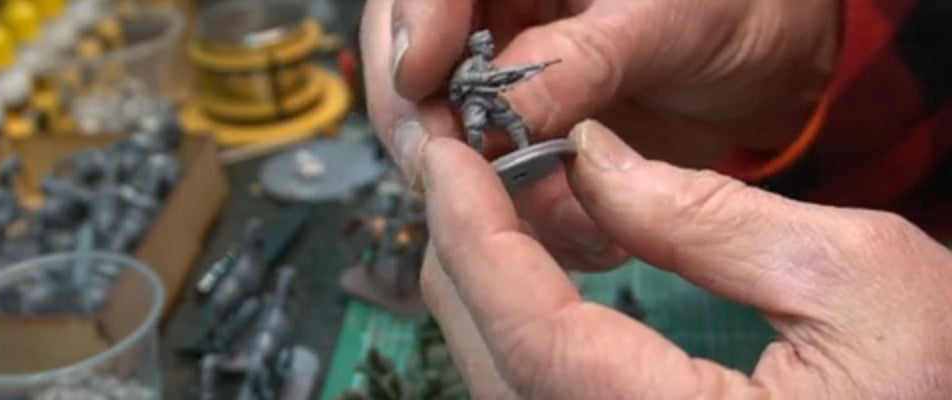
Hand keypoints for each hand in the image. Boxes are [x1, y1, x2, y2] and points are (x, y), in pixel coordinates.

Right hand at [360, 0, 838, 269]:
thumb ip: (579, 62)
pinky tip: (582, 232)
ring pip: (435, 132)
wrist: (775, 61)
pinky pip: (491, 184)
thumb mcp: (665, 20)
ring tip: (547, 214)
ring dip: (475, 183)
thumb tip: (497, 122)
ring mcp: (497, 80)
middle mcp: (489, 16)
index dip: (410, 27)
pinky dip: (524, 217)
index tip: (419, 79)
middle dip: (420, 120)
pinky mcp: (520, 139)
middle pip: (401, 61)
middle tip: (452, 169)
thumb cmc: (736, 7)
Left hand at [421, 120, 951, 398]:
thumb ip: (706, 218)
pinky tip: (532, 288)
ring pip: (509, 393)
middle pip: (501, 370)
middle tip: (460, 175)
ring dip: (486, 301)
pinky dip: (522, 341)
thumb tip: (589, 159)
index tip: (448, 162)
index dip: (477, 238)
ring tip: (488, 214)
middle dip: (466, 260)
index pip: (538, 337)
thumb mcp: (859, 278)